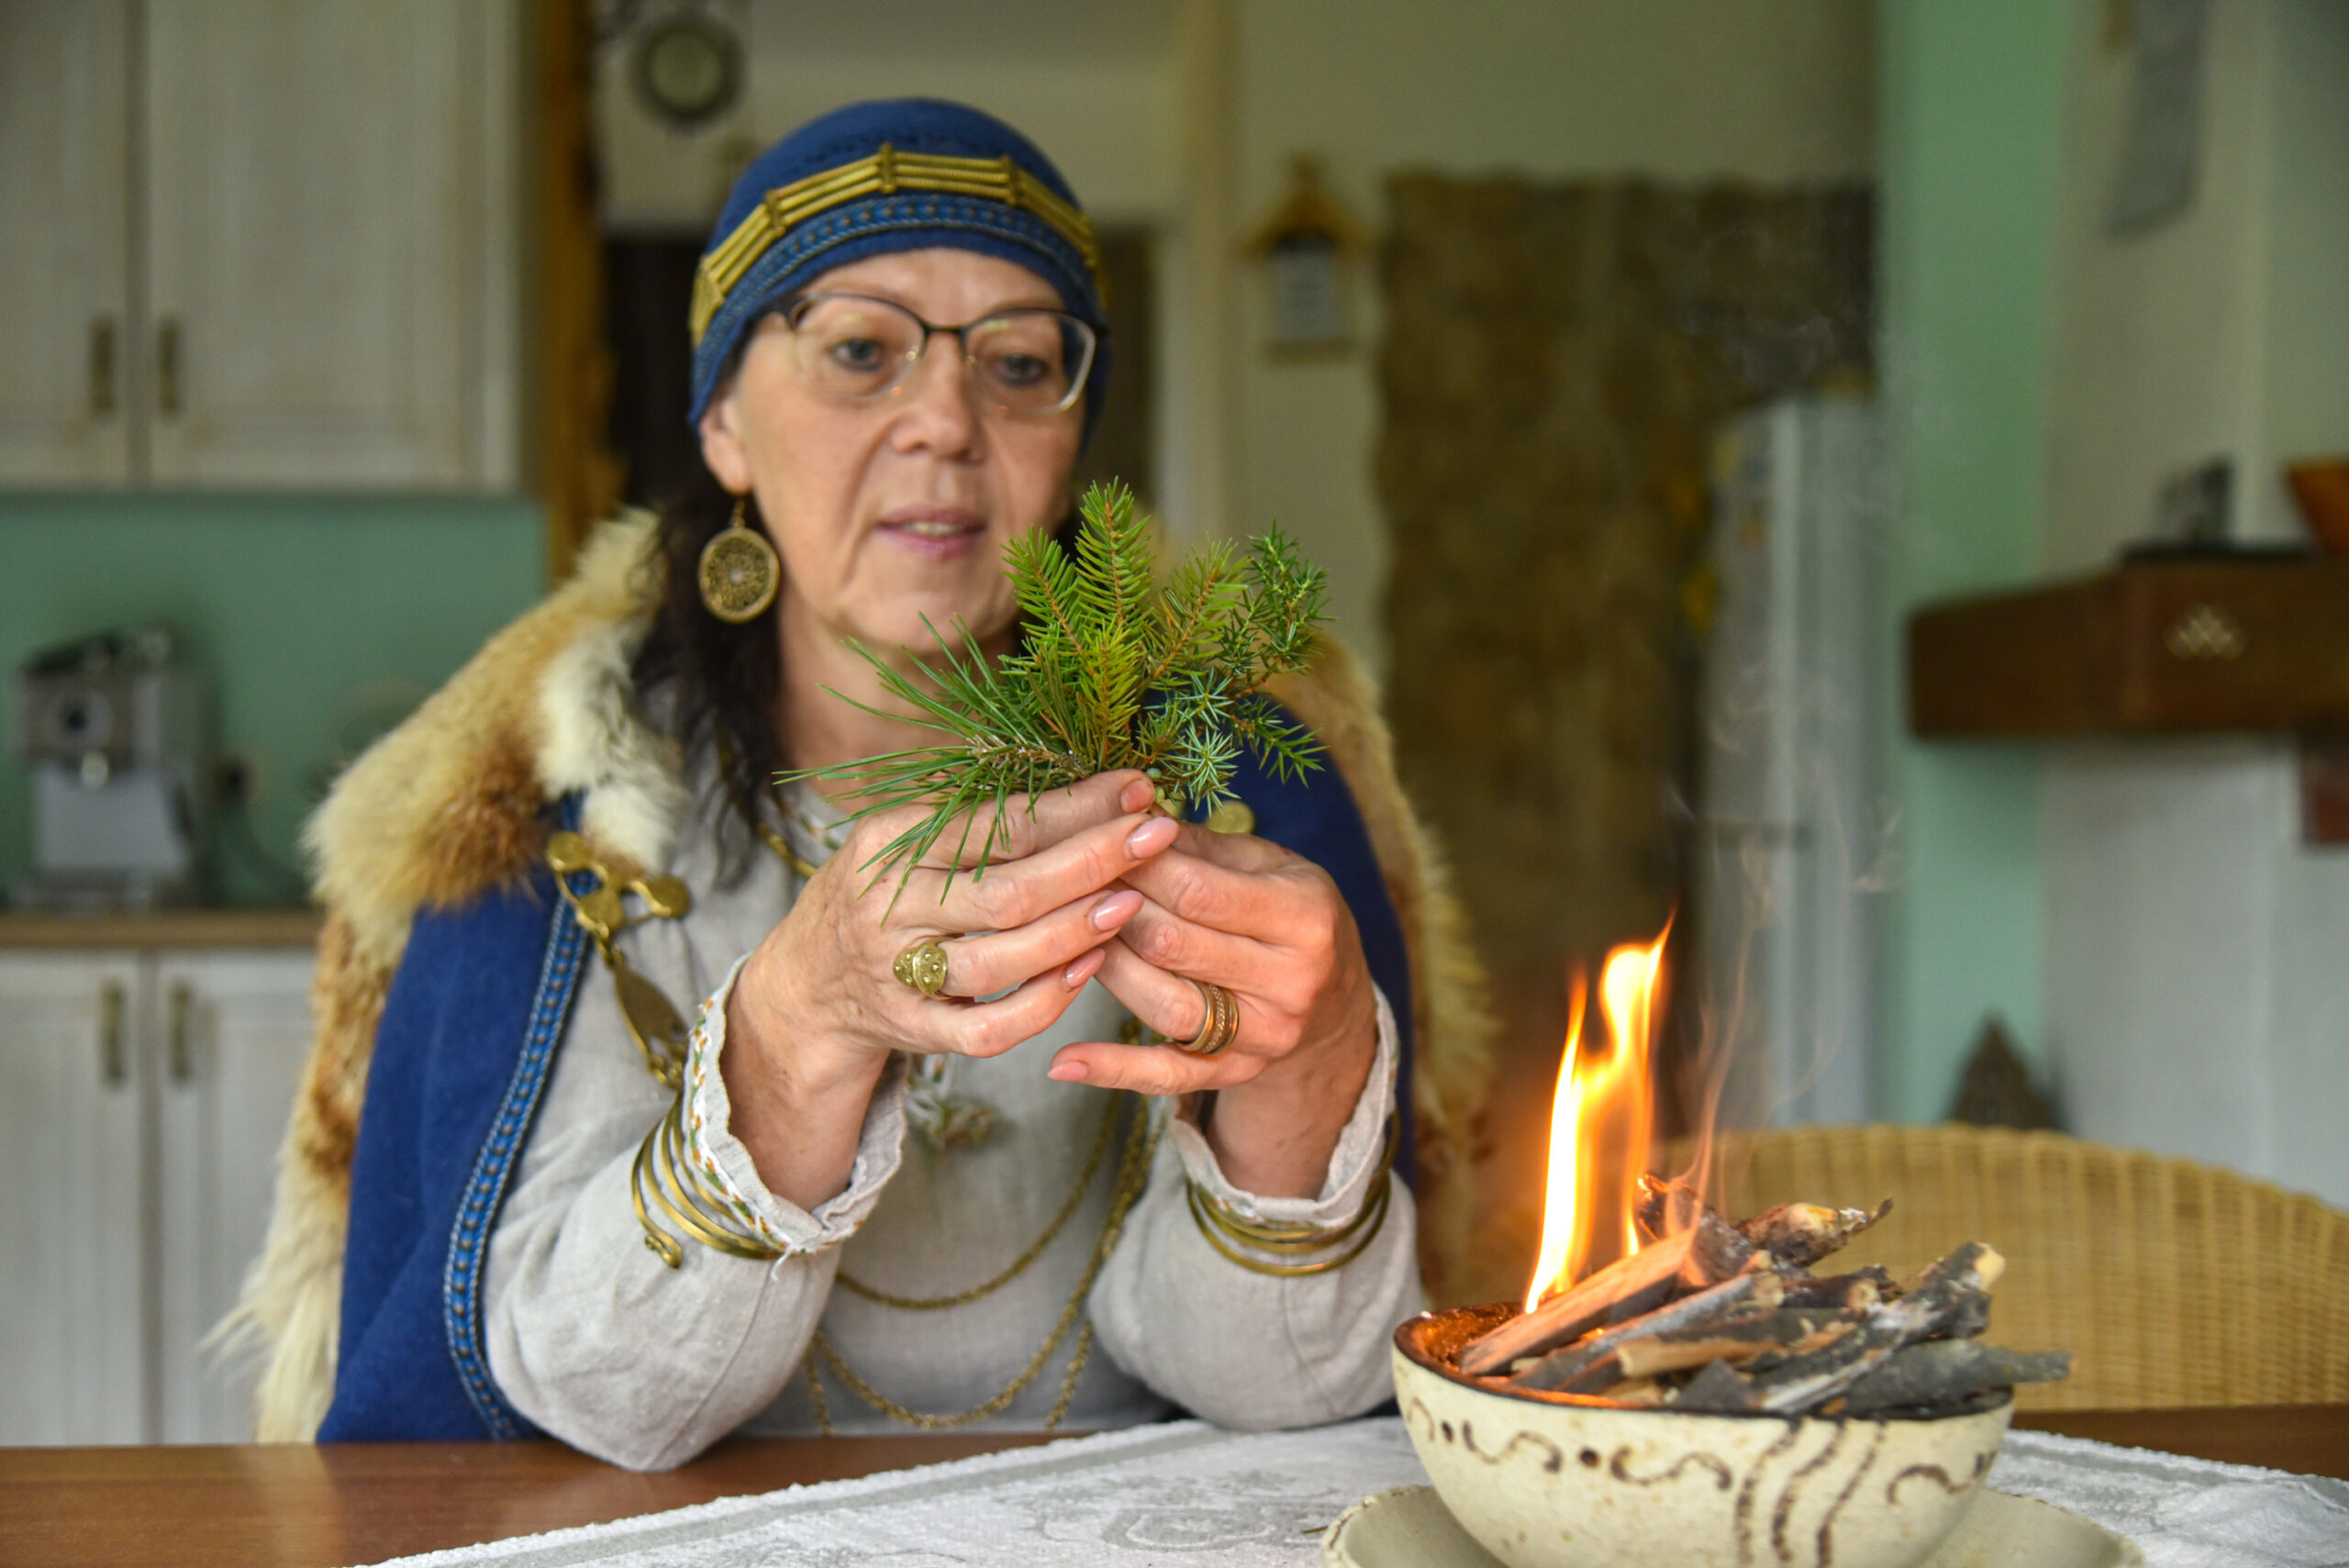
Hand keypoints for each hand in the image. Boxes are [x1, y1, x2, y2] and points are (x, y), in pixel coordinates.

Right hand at [723, 768, 1175, 1207]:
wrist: (806, 984)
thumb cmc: (885, 893)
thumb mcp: (907, 839)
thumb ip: (982, 817)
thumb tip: (1093, 787)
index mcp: (887, 843)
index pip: (994, 823)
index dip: (1072, 807)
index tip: (1136, 788)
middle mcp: (887, 908)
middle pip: (1003, 890)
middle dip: (1090, 860)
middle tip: (1156, 836)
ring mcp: (897, 975)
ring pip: (998, 960)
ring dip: (1073, 931)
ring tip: (1132, 902)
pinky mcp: (913, 1031)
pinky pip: (987, 1030)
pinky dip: (1042, 1004)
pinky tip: (1088, 972)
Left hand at [1046, 822, 1379, 1198]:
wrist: (1337, 1002)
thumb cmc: (1291, 912)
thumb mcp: (1268, 865)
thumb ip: (1199, 847)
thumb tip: (1124, 817)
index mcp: (1305, 917)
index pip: (1198, 890)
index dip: (1136, 866)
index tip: (1096, 845)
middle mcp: (1291, 982)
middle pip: (1173, 946)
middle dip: (1112, 911)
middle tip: (1071, 887)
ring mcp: (1265, 1035)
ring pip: (1164, 1006)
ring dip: (1107, 969)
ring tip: (1070, 940)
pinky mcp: (1238, 1072)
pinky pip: (1168, 1076)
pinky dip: (1113, 1071)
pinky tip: (1064, 1061)